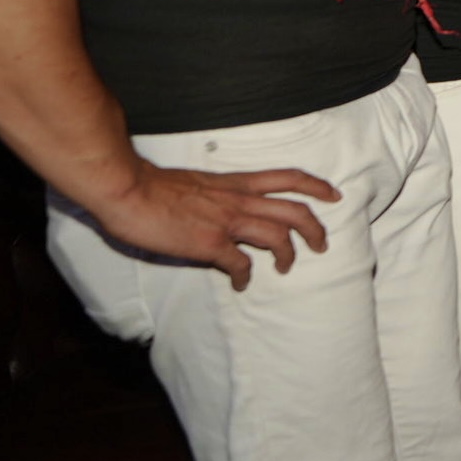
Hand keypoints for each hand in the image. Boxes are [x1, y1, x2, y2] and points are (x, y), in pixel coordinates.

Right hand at [90, 161, 339, 289]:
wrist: (127, 189)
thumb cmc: (152, 185)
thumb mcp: (197, 182)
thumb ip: (215, 194)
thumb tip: (219, 209)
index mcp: (235, 183)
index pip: (287, 177)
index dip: (316, 185)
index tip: (333, 195)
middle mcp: (239, 200)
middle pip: (295, 210)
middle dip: (316, 229)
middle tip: (322, 244)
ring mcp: (227, 222)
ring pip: (279, 236)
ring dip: (289, 255)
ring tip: (286, 268)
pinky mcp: (210, 243)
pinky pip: (241, 264)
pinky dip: (245, 276)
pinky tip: (240, 283)